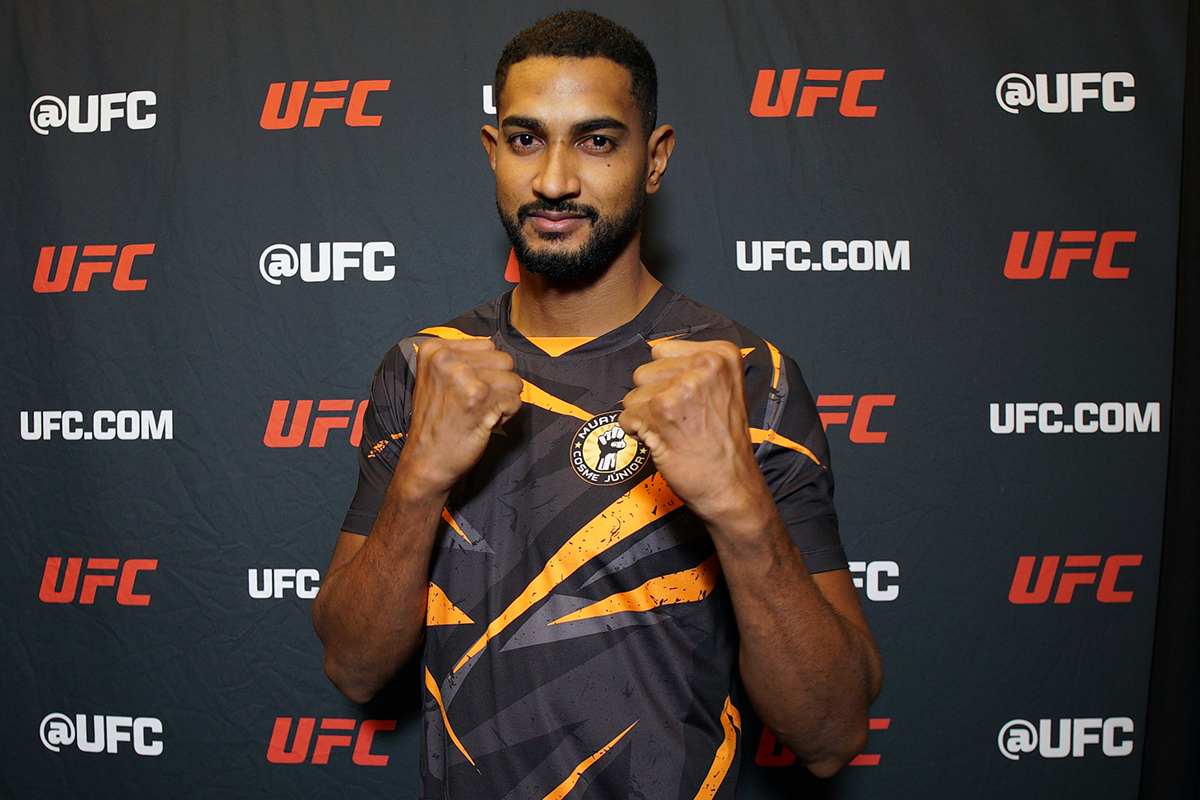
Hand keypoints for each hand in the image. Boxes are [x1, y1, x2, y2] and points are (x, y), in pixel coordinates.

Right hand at [401, 338, 522, 494]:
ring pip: (513, 381)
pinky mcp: (480, 397)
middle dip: (498, 385)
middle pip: (504, 361)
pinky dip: (505, 416)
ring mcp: (463, 377)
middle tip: (474, 404)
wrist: (425, 461)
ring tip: (478, 413)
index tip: (464, 391)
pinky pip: (515, 401)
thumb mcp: (437, 378)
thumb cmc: (437, 422)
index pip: (488, 346)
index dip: (485, 372)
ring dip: (503, 401)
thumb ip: (463, 359)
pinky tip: (483, 423)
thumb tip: (499, 352)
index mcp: (434, 349)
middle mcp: (446, 358)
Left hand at [619, 340, 768, 524]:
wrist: (732, 485)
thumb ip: (692, 368)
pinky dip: (637, 433)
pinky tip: (663, 442)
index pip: (662, 351)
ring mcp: (683, 387)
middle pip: (644, 371)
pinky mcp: (662, 410)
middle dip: (652, 398)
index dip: (665, 379)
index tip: (686, 401)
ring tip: (673, 431)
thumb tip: (653, 356)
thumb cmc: (724, 444)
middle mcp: (705, 365)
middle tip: (679, 421)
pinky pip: (627, 416)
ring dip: (644, 417)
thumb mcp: (724, 390)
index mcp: (722, 354)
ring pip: (633, 394)